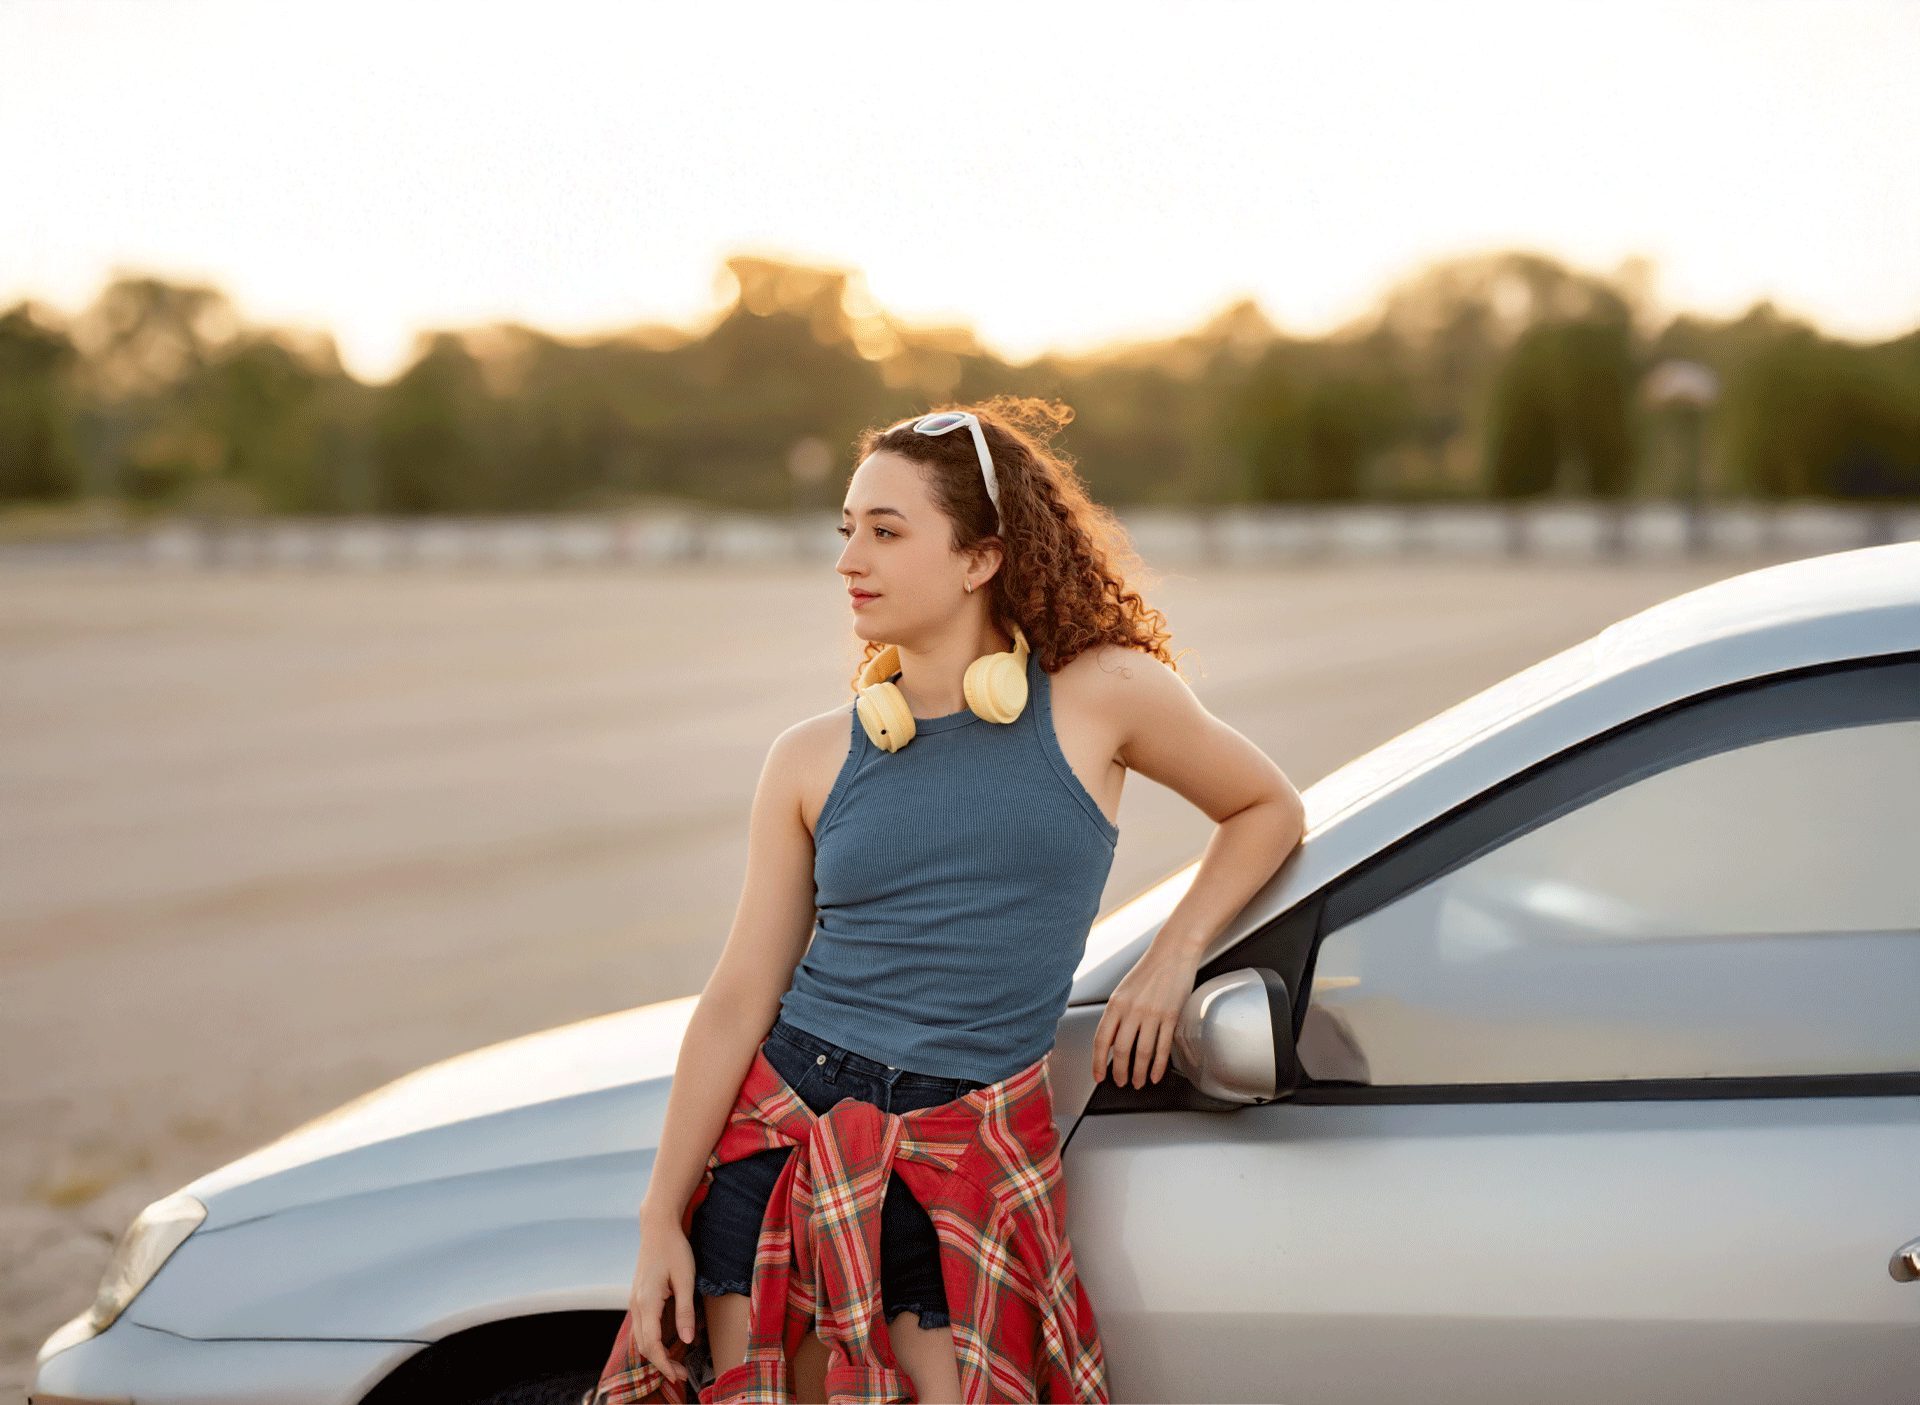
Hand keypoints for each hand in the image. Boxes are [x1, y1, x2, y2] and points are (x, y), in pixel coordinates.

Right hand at [629, 1218, 697, 1385]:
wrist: (658, 1228)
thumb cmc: (674, 1250)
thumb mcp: (686, 1279)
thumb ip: (685, 1310)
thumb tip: (687, 1340)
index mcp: (647, 1301)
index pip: (652, 1344)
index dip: (664, 1364)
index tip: (678, 1376)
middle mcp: (636, 1304)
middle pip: (644, 1346)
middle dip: (661, 1364)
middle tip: (681, 1375)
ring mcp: (635, 1300)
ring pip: (641, 1338)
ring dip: (656, 1354)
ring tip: (675, 1364)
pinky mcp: (639, 1297)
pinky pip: (642, 1326)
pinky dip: (652, 1341)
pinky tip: (667, 1344)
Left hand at [1091, 939, 1201, 1087]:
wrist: (1173, 952)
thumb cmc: (1149, 970)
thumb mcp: (1124, 991)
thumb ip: (1118, 1014)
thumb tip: (1112, 1041)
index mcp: (1115, 1004)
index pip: (1101, 1040)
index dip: (1098, 1062)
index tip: (1099, 1076)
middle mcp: (1131, 1010)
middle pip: (1121, 1050)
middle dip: (1119, 1072)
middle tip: (1120, 1083)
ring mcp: (1152, 1013)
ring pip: (1142, 1052)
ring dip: (1139, 1073)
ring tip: (1138, 1083)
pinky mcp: (1171, 1016)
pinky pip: (1163, 1047)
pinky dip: (1158, 1065)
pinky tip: (1155, 1075)